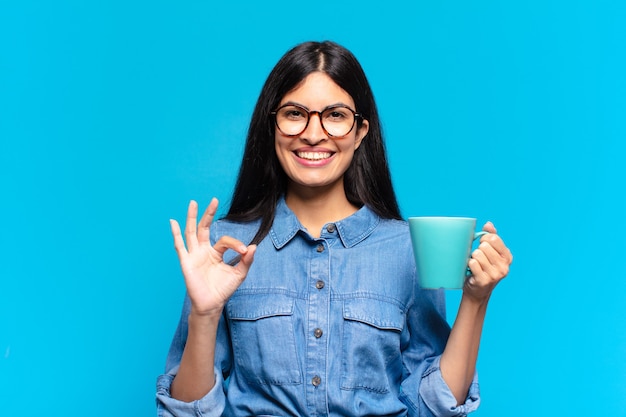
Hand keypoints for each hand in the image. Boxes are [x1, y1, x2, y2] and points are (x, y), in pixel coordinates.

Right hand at [170, 198, 255, 316]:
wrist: (212, 304)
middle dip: (209, 214)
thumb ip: (246, 260)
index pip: (224, 240)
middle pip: (204, 227)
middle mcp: (203, 251)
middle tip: (214, 200)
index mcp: (215, 252)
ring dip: (191, 217)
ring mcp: (194, 255)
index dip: (235, 243)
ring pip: (191, 232)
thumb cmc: (223, 290)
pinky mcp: (186, 262)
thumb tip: (253, 246)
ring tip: (193, 202)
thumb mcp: (239, 274)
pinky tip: (173, 222)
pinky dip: (175, 234)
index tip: (244, 250)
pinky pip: (179, 246)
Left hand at [464, 222, 512, 302]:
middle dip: (478, 250)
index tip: (482, 245)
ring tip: (475, 265)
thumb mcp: (491, 253)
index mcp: (507, 257)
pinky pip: (472, 263)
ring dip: (472, 258)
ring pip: (477, 254)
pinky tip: (471, 270)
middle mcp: (504, 266)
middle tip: (478, 259)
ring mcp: (495, 274)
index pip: (493, 238)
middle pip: (484, 246)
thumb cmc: (483, 268)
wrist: (478, 291)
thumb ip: (491, 237)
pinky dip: (469, 265)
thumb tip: (488, 224)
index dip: (484, 239)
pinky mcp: (484, 280)